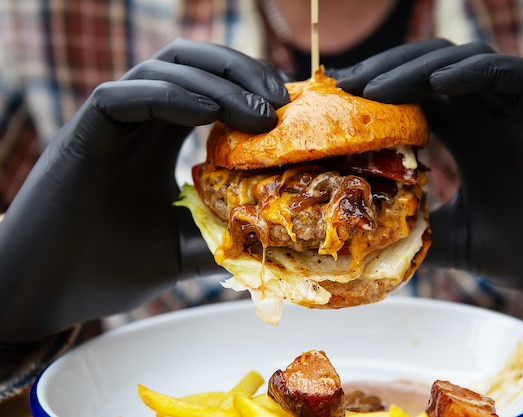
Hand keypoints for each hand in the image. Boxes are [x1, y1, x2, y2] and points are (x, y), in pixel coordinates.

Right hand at [0, 38, 288, 341]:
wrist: (43, 293)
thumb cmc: (106, 269)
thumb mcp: (182, 251)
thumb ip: (220, 235)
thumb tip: (273, 238)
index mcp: (157, 140)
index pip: (207, 90)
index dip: (247, 89)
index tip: (286, 109)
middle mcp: (136, 123)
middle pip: (191, 65)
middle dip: (240, 72)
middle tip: (281, 99)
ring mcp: (108, 125)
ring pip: (164, 68)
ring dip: (218, 81)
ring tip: (261, 112)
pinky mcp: (82, 135)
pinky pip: (126, 95)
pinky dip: (172, 96)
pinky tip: (211, 114)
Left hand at [332, 40, 522, 321]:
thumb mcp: (455, 239)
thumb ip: (417, 231)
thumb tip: (367, 242)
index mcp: (463, 136)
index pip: (411, 98)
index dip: (374, 96)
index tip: (334, 106)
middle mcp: (484, 114)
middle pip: (425, 70)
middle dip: (382, 73)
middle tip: (341, 87)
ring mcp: (512, 106)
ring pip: (458, 63)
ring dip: (414, 69)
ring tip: (372, 88)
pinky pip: (505, 73)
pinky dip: (471, 72)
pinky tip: (437, 84)